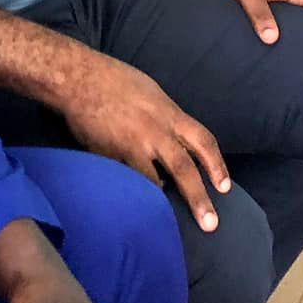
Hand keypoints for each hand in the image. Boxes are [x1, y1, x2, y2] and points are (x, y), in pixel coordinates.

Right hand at [61, 52, 229, 231]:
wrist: (78, 78)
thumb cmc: (116, 80)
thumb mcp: (152, 93)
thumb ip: (167, 118)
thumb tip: (178, 139)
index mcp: (168, 114)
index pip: (203, 141)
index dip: (217, 165)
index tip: (225, 188)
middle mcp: (154, 132)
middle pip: (184, 170)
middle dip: (198, 199)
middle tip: (210, 224)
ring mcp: (130, 147)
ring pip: (152, 182)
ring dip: (159, 196)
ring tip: (160, 210)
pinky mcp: (108, 157)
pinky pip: (124, 180)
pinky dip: (130, 188)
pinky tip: (128, 192)